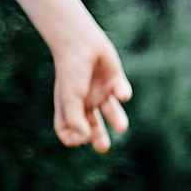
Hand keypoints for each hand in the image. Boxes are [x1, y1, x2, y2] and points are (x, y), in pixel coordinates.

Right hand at [51, 27, 131, 151]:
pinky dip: (122, 93)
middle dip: (98, 138)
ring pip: (111, 112)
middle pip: (92, 126)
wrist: (81, 44)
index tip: (81, 138)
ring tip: (121, 127)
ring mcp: (100, 91)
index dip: (73, 138)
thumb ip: (76, 119)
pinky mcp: (115, 80)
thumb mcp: (70, 98)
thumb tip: (85, 138)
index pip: (68, 129)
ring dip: (117, 120)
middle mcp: (85, 101)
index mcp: (69, 106)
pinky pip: (122, 92)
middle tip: (103, 147)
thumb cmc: (71, 72)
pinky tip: (118, 92)